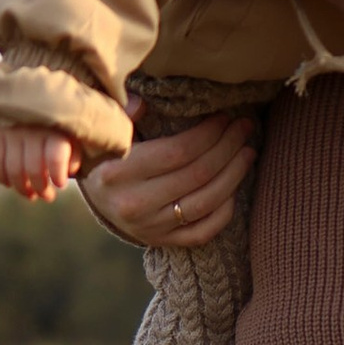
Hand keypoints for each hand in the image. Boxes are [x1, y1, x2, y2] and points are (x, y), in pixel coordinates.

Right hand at [0, 124, 79, 200]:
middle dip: (41, 188)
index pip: (55, 156)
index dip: (58, 175)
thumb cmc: (60, 122)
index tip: (60, 185)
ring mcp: (13, 131)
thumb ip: (75, 152)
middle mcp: (33, 129)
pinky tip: (9, 184)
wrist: (34, 96)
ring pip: (14, 169)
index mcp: (56, 128)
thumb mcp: (74, 132)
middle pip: (33, 168)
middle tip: (48, 197)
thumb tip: (69, 172)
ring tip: (31, 195)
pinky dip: (2, 177)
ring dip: (22, 188)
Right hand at [80, 110, 256, 251]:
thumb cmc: (105, 155)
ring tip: (248, 152)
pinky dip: (225, 210)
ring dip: (234, 174)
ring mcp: (150, 228)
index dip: (208, 133)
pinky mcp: (162, 242)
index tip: (224, 117)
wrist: (96, 197)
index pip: (178, 151)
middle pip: (198, 175)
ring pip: (206, 202)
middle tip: (244, 127)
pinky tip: (234, 186)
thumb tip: (143, 101)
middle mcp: (134, 204)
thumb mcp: (107, 132)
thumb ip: (123, 115)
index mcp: (119, 173)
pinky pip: (204, 231)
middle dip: (228, 147)